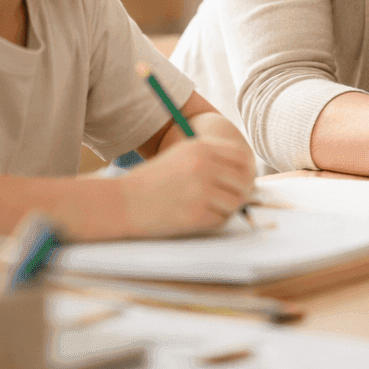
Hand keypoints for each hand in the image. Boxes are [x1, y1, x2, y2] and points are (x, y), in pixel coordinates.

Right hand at [122, 135, 255, 237]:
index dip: (246, 170)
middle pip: (243, 181)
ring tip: (211, 208)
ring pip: (235, 202)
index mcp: (201, 148)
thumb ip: (212, 158)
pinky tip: (200, 217)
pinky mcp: (196, 215)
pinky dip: (215, 220)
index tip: (243, 180)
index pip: (241, 157)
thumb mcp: (182, 156)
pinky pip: (221, 219)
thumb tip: (246, 171)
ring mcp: (201, 191)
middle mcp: (204, 166)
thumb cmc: (153, 180)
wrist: (122, 202)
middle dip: (241, 192)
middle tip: (233, 199)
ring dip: (228, 208)